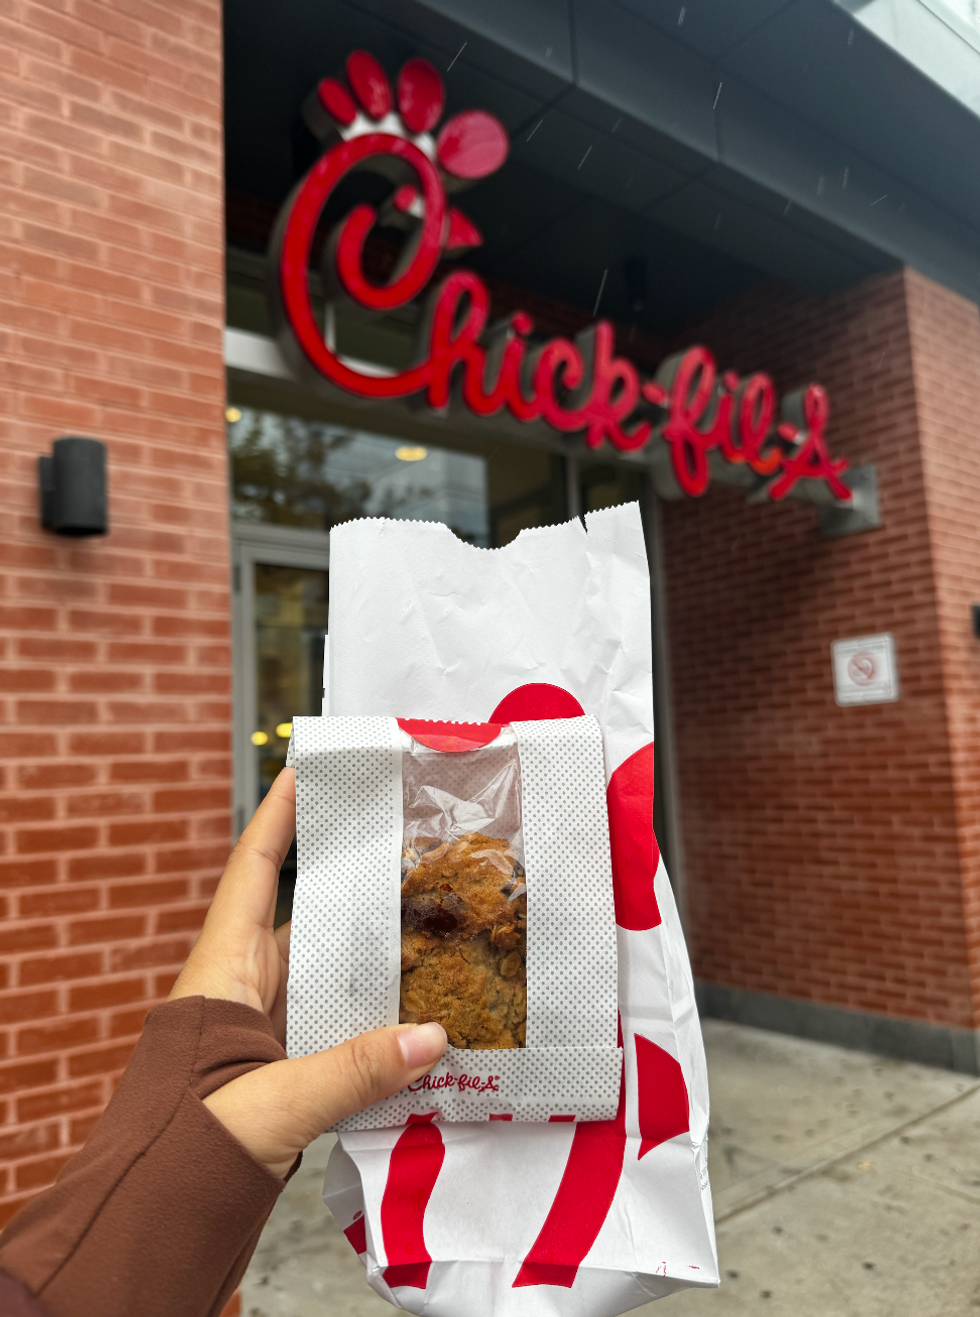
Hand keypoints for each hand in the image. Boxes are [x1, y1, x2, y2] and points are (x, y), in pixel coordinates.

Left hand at [170, 767, 446, 1175]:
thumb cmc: (183, 1151)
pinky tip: (413, 1028)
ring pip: (321, 982)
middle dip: (353, 895)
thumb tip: (434, 1035)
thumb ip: (353, 1070)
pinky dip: (367, 1025)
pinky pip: (328, 1032)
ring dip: (368, 968)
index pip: (253, 873)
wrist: (147, 1225)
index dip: (278, 817)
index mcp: (222, 974)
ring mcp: (256, 1036)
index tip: (305, 769)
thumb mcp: (272, 1102)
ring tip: (433, 940)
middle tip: (410, 863)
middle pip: (302, 924)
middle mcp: (238, 994)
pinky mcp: (273, 1076)